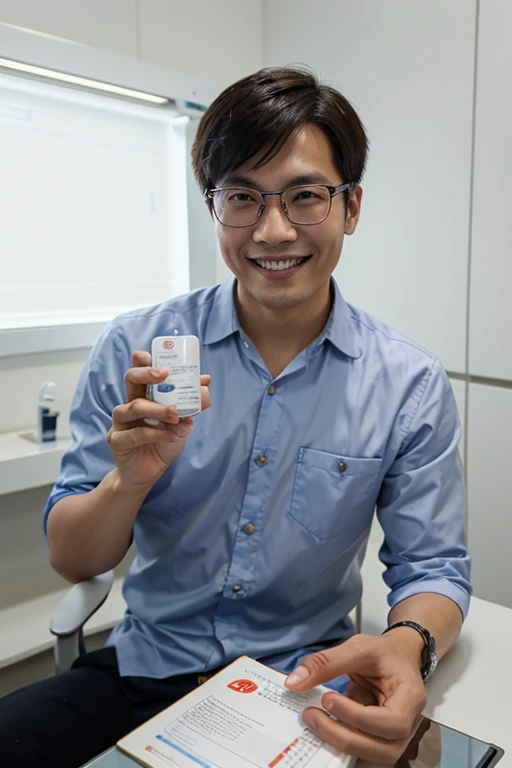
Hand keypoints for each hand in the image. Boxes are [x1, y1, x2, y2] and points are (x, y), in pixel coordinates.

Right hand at [107, 350, 210, 490]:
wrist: (150, 472)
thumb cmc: (163, 442)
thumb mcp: (182, 421)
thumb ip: (193, 403)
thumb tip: (206, 383)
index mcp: (143, 395)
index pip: (140, 371)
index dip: (144, 361)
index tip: (157, 358)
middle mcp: (129, 403)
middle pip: (130, 379)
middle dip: (147, 374)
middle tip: (165, 375)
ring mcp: (120, 422)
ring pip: (134, 407)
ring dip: (158, 409)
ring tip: (177, 414)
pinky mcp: (117, 440)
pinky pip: (137, 434)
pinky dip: (158, 433)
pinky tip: (174, 435)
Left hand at [284, 633, 426, 763]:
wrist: (397, 657)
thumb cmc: (385, 653)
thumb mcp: (358, 647)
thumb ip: (327, 662)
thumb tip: (295, 681)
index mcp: (409, 698)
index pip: (391, 722)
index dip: (358, 717)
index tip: (329, 699)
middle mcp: (408, 724)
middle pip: (383, 749)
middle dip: (343, 737)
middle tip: (312, 716)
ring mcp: (396, 737)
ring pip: (373, 757)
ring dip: (341, 745)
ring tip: (315, 723)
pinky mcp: (381, 741)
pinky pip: (364, 754)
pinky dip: (343, 747)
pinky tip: (324, 729)